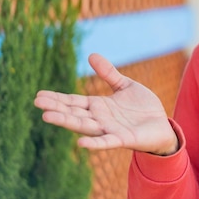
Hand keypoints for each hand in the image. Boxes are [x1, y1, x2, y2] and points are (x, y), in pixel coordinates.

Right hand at [34, 53, 178, 154]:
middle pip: (74, 113)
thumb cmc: (142, 107)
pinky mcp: (123, 139)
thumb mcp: (125, 85)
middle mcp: (100, 119)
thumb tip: (91, 55)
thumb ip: (109, 73)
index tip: (39, 95)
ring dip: (67, 122)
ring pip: (85, 126)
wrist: (162, 125)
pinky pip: (107, 142)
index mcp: (99, 106)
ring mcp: (110, 130)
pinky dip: (94, 144)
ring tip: (47, 117)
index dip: (57, 98)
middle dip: (56, 108)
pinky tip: (80, 143)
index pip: (74, 102)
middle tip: (37, 103)